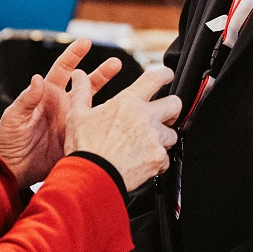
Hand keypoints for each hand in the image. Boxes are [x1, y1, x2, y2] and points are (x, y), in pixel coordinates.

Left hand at [0, 40, 119, 186]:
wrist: (10, 169)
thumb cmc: (6, 141)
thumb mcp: (13, 117)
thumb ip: (27, 99)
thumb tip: (37, 79)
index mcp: (47, 95)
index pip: (63, 69)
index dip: (74, 55)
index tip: (86, 42)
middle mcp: (62, 106)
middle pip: (86, 85)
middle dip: (102, 73)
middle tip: (116, 63)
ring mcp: (71, 123)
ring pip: (95, 106)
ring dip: (110, 98)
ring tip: (127, 92)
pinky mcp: (76, 140)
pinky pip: (94, 129)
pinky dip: (106, 124)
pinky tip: (119, 120)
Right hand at [64, 66, 177, 192]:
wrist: (92, 177)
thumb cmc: (84, 147)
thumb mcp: (77, 116)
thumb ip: (81, 93)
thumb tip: (78, 76)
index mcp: (128, 102)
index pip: (155, 78)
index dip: (165, 74)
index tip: (167, 76)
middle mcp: (145, 117)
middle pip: (175, 104)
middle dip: (171, 109)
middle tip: (163, 115)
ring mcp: (154, 138)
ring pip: (173, 133)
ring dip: (163, 138)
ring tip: (147, 144)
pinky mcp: (158, 158)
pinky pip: (166, 158)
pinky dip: (158, 161)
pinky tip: (143, 162)